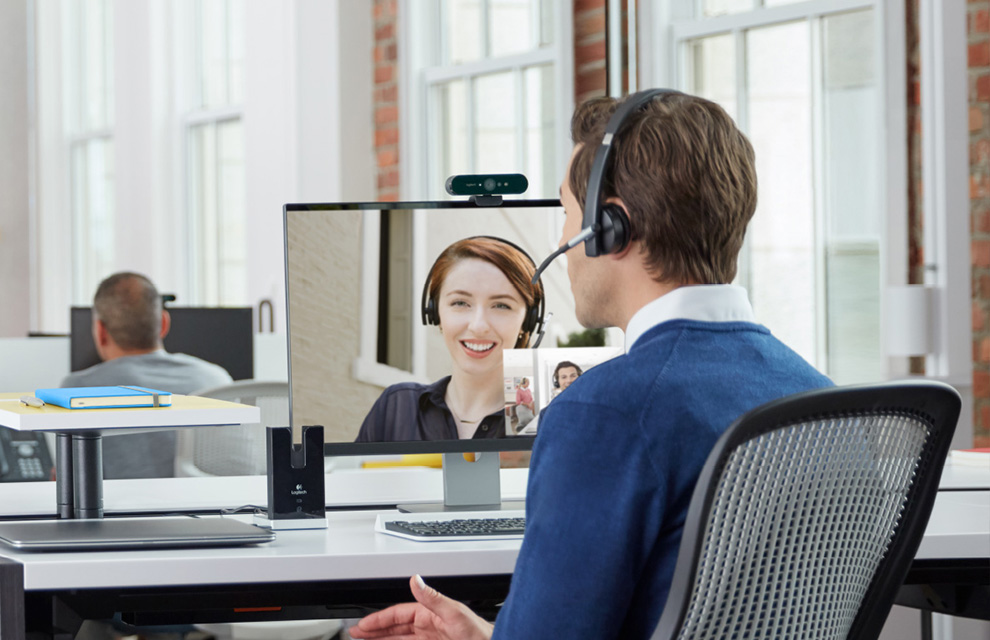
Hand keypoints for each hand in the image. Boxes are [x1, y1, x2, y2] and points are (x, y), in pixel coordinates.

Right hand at [349, 575, 493, 639]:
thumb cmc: (479, 633)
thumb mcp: (455, 614)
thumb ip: (433, 597)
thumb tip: (415, 579)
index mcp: (431, 613)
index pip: (398, 614)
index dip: (379, 619)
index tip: (363, 625)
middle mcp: (429, 625)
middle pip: (395, 626)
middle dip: (375, 629)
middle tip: (356, 634)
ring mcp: (430, 638)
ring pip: (400, 638)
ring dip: (382, 639)